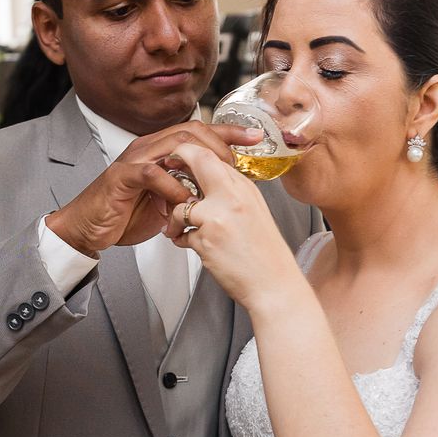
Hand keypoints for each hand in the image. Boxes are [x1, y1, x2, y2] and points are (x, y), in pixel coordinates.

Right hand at [48, 121, 260, 256]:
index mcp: (160, 150)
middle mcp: (148, 148)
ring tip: (216, 180)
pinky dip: (173, 186)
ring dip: (201, 161)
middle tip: (240, 160)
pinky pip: (154, 173)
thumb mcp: (165, 202)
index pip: (199, 131)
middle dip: (222, 142)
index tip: (255, 137)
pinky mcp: (123, 177)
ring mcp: (135, 160)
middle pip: (191, 131)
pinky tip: (184, 201)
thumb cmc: (123, 214)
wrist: (88, 229)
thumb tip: (212, 194)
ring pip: (175, 145)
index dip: (228, 132)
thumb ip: (187, 191)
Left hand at [162, 143, 307, 314]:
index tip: (177, 159)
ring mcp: (218, 217)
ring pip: (180, 206)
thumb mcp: (252, 210)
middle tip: (163, 179)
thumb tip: (204, 177)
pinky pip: (181, 233)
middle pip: (197, 161)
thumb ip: (229, 191)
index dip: (189, 153)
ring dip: (175, 219)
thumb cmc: (263, 253)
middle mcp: (232, 196)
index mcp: (244, 187)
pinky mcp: (206, 240)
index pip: (212, 154)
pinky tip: (191, 244)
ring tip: (180, 229)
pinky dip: (181, 240)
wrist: (274, 284)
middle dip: (174, 165)